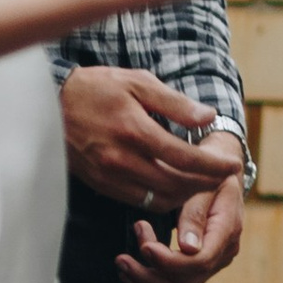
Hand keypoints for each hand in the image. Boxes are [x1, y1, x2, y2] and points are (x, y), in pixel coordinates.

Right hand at [60, 65, 243, 210]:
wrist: (49, 103)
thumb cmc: (98, 88)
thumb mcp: (139, 82)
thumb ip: (176, 103)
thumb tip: (208, 117)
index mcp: (134, 130)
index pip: (185, 158)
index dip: (214, 166)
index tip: (233, 166)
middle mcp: (121, 158)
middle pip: (176, 184)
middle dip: (205, 183)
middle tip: (224, 177)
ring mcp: (108, 175)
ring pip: (158, 198)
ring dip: (186, 194)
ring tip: (204, 183)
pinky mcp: (99, 184)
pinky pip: (138, 201)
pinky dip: (162, 198)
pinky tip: (175, 187)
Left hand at [118, 168, 244, 282]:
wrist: (222, 171)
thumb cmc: (210, 173)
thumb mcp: (203, 184)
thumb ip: (195, 214)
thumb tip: (188, 248)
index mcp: (228, 229)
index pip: (200, 260)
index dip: (169, 261)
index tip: (143, 246)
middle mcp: (224, 251)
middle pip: (187, 280)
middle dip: (150, 274)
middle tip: (121, 259)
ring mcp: (214, 260)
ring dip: (147, 280)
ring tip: (121, 264)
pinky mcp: (201, 262)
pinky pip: (177, 281)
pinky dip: (152, 279)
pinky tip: (130, 271)